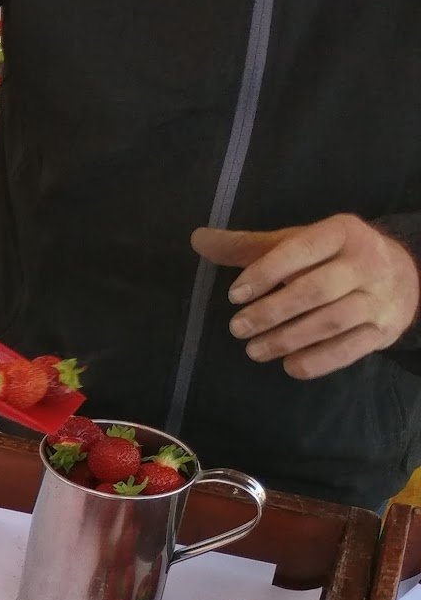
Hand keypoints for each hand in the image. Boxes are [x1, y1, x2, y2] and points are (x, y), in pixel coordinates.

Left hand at [192, 215, 420, 378]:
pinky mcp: (385, 329)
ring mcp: (380, 298)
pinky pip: (350, 349)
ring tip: (254, 350)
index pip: (301, 250)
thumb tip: (199, 238)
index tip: (234, 296)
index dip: (265, 272)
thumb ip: (249, 246)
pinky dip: (318, 361)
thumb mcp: (297, 243)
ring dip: (288, 339)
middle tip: (237, 328)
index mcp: (342, 233)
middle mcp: (367, 262)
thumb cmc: (333, 257)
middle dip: (272, 312)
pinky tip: (289, 366)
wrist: (402, 275)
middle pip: (316, 290)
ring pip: (332, 321)